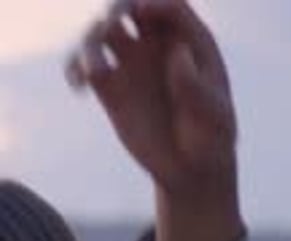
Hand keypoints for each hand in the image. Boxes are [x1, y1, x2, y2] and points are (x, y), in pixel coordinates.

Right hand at [67, 0, 240, 240]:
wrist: (192, 171)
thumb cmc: (211, 139)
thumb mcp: (213, 115)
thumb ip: (196, 86)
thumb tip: (176, 53)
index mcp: (190, 41)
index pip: (170, 6)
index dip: (155, 3)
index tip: (143, 13)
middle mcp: (157, 45)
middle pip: (130, 5)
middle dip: (117, 7)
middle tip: (112, 26)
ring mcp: (132, 65)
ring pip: (103, 31)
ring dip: (91, 39)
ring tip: (97, 72)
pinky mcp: (111, 89)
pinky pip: (85, 65)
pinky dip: (75, 66)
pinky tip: (79, 83)